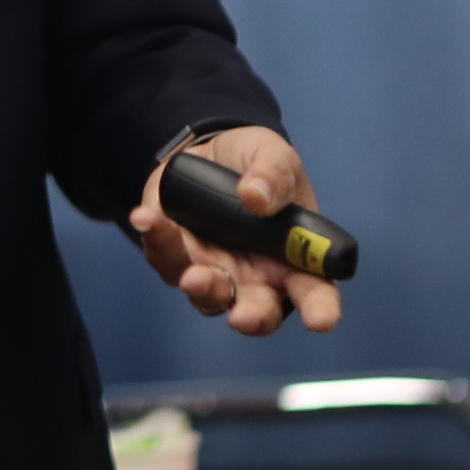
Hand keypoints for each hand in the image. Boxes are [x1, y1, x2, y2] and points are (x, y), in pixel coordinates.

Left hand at [129, 127, 343, 335]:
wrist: (211, 149)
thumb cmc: (257, 163)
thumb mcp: (273, 156)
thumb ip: (273, 175)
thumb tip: (256, 197)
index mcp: (294, 259)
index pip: (315, 292)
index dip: (321, 309)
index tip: (322, 320)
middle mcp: (256, 277)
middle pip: (258, 313)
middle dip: (251, 317)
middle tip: (243, 316)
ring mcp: (215, 271)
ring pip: (207, 296)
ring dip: (201, 288)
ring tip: (193, 275)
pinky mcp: (177, 256)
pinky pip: (166, 259)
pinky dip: (158, 242)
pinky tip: (148, 218)